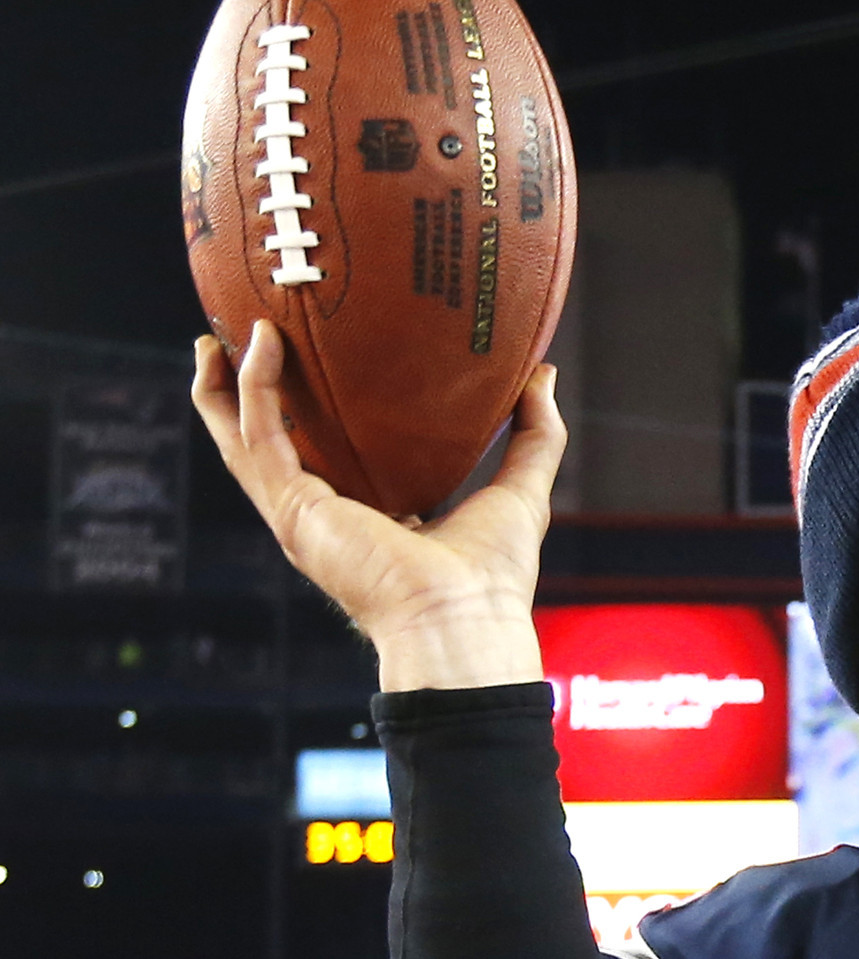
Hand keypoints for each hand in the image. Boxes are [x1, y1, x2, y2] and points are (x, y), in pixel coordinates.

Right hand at [191, 320, 563, 690]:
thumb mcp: (520, 489)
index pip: (329, 460)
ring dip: (226, 389)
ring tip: (217, 338)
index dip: (315, 415)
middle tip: (245, 338)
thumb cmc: (494, 578)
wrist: (465, 620)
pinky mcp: (294, 512)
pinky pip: (261, 439)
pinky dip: (257, 389)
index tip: (315, 363)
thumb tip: (542, 373)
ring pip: (243, 443)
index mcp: (370, 521)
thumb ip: (534, 433)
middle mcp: (327, 520)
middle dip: (246, 398)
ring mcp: (302, 518)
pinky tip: (265, 344)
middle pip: (269, 449)